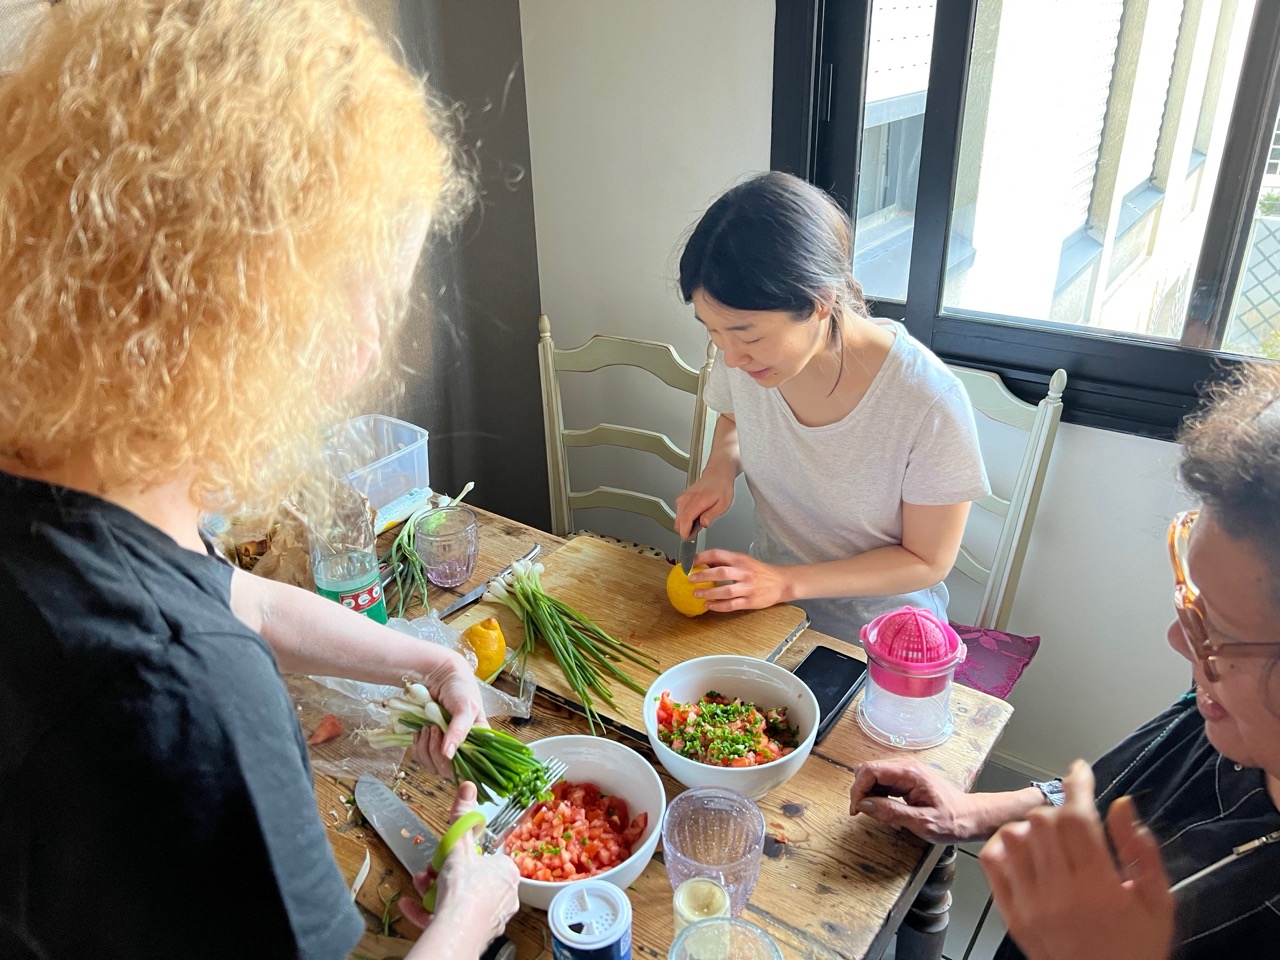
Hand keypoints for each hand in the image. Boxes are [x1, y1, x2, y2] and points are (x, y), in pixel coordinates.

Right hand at [400, 782, 519, 951]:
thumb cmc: (464, 890)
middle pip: (472, 878)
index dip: (465, 854)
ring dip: (434, 890)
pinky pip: (451, 919)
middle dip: (444, 872)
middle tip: (429, 868)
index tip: (448, 852)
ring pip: (460, 900)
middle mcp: (505, 897)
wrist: (456, 933)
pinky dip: (429, 911)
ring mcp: (490, 918)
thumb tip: (467, 787)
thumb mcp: (459, 846)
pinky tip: (410, 905)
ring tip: (419, 883)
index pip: (488, 857)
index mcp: (508, 873)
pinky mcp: (474, 935)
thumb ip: (462, 817)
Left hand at [408, 649, 483, 775]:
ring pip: (433, 765)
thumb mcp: (466, 707)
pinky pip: (421, 757)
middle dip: (437, 752)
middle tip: (435, 729)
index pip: (470, 767)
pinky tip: (420, 732)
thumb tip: (449, 755)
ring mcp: (445, 746)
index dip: (456, 764)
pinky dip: (418, 746)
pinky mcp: (429, 744)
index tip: (446, 751)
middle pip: (448, 769)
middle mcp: (462, 747)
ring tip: (428, 726)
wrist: (438, 674)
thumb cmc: (460, 687)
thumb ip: (460, 731)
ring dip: (426, 747)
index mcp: (478, 741)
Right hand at [675, 467, 734, 538]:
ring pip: (677, 519)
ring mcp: (682, 498)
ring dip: (686, 524)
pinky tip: (696, 515)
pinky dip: (685, 518)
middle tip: (699, 529)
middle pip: (678, 522)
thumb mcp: (723, 504)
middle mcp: (687, 499)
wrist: (717, 474)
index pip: (684, 521)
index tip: (689, 538)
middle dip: (686, 530)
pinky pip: (679, 514)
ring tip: (700, 519)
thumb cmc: (721, 488)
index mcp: (697, 501)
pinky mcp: (681, 499)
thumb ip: (711, 515)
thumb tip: (703, 524)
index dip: (685, 533)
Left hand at [689, 549, 790, 611]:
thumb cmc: (760, 571)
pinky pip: (732, 605)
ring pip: (726, 591)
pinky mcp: (750, 601)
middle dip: (703, 575)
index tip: (689, 562)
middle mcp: (744, 572)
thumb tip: (703, 562)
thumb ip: (725, 561)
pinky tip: (709, 605)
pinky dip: (719, 606)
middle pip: (721, 572)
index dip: (701, 557)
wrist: (781, 582)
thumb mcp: (744, 561)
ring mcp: (748, 588)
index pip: (718, 554)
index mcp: (740, 559)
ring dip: (709, 593)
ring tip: (697, 594)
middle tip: (690, 579)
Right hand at [849, 760, 986, 843]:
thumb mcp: (922, 822)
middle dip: (862, 793)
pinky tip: (888, 813)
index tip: (856, 809)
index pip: (871, 770)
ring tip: (881, 816)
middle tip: (865, 814)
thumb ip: (892, 812)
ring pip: (874, 778)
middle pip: (869, 771)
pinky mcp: (906, 780)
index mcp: (910, 773)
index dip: (858, 789)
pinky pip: (883, 784)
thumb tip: (865, 805)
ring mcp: (906, 772)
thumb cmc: (953, 820)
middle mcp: (906, 767)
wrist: (972, 817)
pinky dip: (879, 798)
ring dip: (870, 796)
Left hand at [979, 761, 1173, 959]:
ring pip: (1014, 835)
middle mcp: (1059, 892)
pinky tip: (1024, 849)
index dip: (1078, 785)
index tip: (1080, 771)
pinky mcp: (1010, 913)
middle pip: (1044, 821)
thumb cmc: (1137, 950)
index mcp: (1099, 888)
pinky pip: (992, 862)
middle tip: (1074, 818)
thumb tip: (1120, 804)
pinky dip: (1004, 845)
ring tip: (1052, 836)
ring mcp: (1029, 903)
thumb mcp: (1157, 903)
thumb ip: (1142, 851)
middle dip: (1060, 809)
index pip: (1078, 819)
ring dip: (1032, 825)